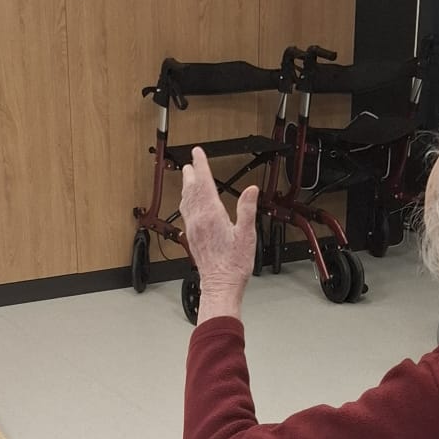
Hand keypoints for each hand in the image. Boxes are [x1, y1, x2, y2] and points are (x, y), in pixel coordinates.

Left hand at [180, 146, 258, 318]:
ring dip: (187, 186)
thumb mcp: (247, 235)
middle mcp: (199, 220)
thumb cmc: (234, 265)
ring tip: (186, 176)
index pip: (204, 183)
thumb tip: (252, 190)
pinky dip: (186, 201)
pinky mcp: (192, 237)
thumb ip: (247, 210)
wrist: (220, 285)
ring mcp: (193, 229)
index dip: (201, 166)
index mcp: (212, 216)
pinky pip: (186, 213)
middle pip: (192, 190)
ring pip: (187, 201)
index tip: (197, 153)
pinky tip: (188, 202)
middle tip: (190, 161)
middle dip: (191, 173)